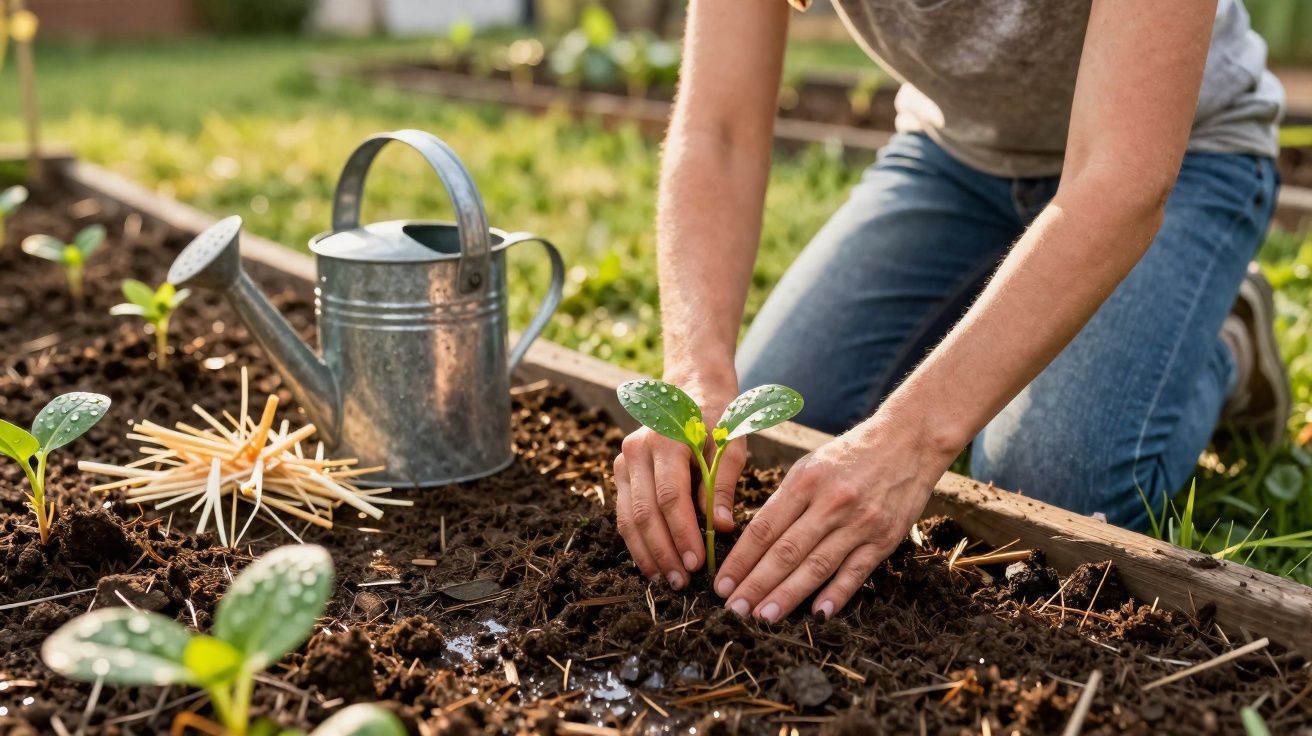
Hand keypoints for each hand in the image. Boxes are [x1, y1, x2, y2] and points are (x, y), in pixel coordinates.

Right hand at [614, 377, 746, 588]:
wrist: (691, 389)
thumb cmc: (718, 418)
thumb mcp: (731, 444)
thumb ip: (722, 485)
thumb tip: (721, 528)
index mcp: (665, 439)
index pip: (670, 496)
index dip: (682, 533)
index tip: (697, 563)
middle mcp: (636, 449)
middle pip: (644, 512)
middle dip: (663, 551)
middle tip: (682, 582)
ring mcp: (624, 461)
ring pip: (628, 517)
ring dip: (647, 553)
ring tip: (666, 581)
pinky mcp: (621, 472)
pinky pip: (624, 514)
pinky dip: (638, 542)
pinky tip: (653, 564)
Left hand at [712, 412, 953, 621]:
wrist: (908, 441)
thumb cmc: (850, 455)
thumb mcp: (810, 466)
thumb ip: (785, 501)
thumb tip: (755, 542)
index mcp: (805, 481)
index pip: (764, 528)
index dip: (740, 560)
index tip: (721, 584)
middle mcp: (831, 502)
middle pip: (786, 551)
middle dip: (756, 584)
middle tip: (733, 610)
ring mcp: (860, 522)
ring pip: (816, 566)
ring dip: (787, 595)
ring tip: (763, 618)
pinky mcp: (885, 538)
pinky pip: (856, 572)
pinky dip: (836, 595)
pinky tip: (816, 614)